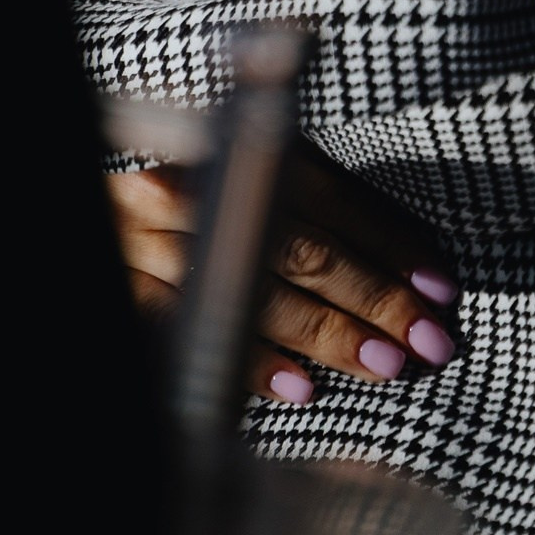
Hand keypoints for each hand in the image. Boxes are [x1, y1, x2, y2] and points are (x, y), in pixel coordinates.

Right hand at [107, 142, 459, 403]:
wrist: (95, 210)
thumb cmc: (182, 192)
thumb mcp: (237, 175)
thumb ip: (302, 202)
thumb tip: (399, 260)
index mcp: (226, 147)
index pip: (324, 197)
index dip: (387, 241)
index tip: (438, 284)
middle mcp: (190, 191)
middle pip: (299, 248)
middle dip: (374, 297)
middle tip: (428, 338)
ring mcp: (152, 246)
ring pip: (258, 295)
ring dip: (330, 334)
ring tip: (385, 364)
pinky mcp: (129, 293)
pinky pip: (199, 334)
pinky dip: (254, 363)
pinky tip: (301, 388)